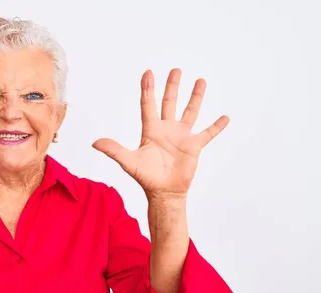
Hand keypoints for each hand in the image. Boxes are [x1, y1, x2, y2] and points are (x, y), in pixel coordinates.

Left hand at [92, 69, 228, 198]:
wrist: (164, 193)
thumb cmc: (146, 178)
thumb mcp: (129, 162)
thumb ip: (114, 150)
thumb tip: (95, 143)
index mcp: (151, 130)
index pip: (148, 104)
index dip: (148, 89)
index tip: (148, 72)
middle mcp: (167, 130)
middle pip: (169, 103)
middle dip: (172, 86)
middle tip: (176, 70)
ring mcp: (181, 137)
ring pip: (190, 112)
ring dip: (195, 97)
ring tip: (201, 81)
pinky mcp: (194, 147)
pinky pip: (208, 133)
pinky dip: (216, 126)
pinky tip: (225, 117)